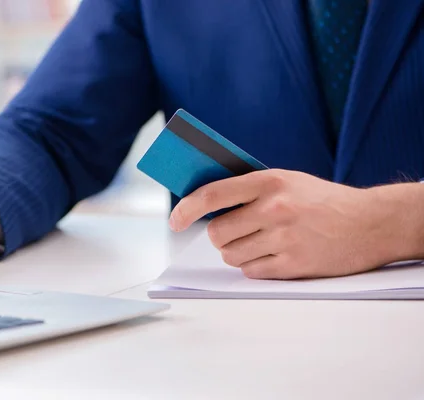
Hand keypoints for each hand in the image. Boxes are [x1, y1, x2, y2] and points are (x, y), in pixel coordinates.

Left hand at [169, 169, 423, 279]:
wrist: (369, 222)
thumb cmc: (320, 200)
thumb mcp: (286, 180)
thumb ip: (248, 189)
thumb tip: (202, 202)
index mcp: (269, 181)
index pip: (212, 195)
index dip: (186, 209)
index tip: (175, 221)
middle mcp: (274, 208)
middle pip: (217, 233)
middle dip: (220, 236)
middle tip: (236, 232)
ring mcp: (284, 238)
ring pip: (231, 255)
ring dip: (237, 252)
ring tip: (260, 242)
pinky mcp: (294, 265)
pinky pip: (251, 271)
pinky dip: (255, 266)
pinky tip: (275, 254)